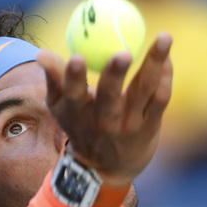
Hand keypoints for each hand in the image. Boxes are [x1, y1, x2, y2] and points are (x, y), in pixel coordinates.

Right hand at [37, 33, 172, 186]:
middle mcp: (104, 121)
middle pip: (110, 94)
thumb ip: (54, 79)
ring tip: (164, 37)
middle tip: (123, 52)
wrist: (108, 169)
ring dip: (154, 64)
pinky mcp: (150, 126)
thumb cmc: (81, 128)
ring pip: (143, 91)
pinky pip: (160, 98)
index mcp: (79, 114)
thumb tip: (41, 53)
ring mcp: (129, 125)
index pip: (74, 94)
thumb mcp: (62, 109)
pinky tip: (166, 57)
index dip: (74, 77)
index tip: (76, 57)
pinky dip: (165, 76)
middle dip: (115, 73)